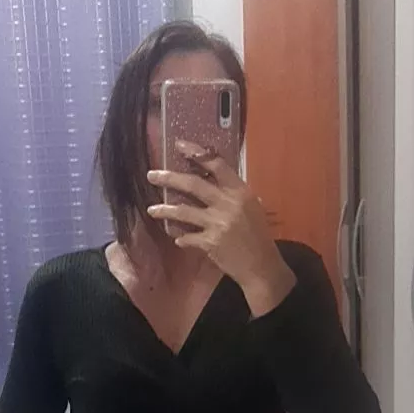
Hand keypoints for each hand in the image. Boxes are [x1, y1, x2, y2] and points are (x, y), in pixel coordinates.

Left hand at [146, 142, 295, 309]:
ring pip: (183, 211)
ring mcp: (217, 223)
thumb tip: (210, 181)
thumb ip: (232, 195)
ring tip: (151, 210)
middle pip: (193, 184)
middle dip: (169, 178)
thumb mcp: (252, 208)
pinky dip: (180, 237)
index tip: (179, 145)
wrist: (262, 266)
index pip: (216, 164)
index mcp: (240, 191)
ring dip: (164, 210)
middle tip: (151, 175)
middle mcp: (228, 203)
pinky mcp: (210, 242)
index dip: (196, 153)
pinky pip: (187, 237)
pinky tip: (177, 238)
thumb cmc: (258, 236)